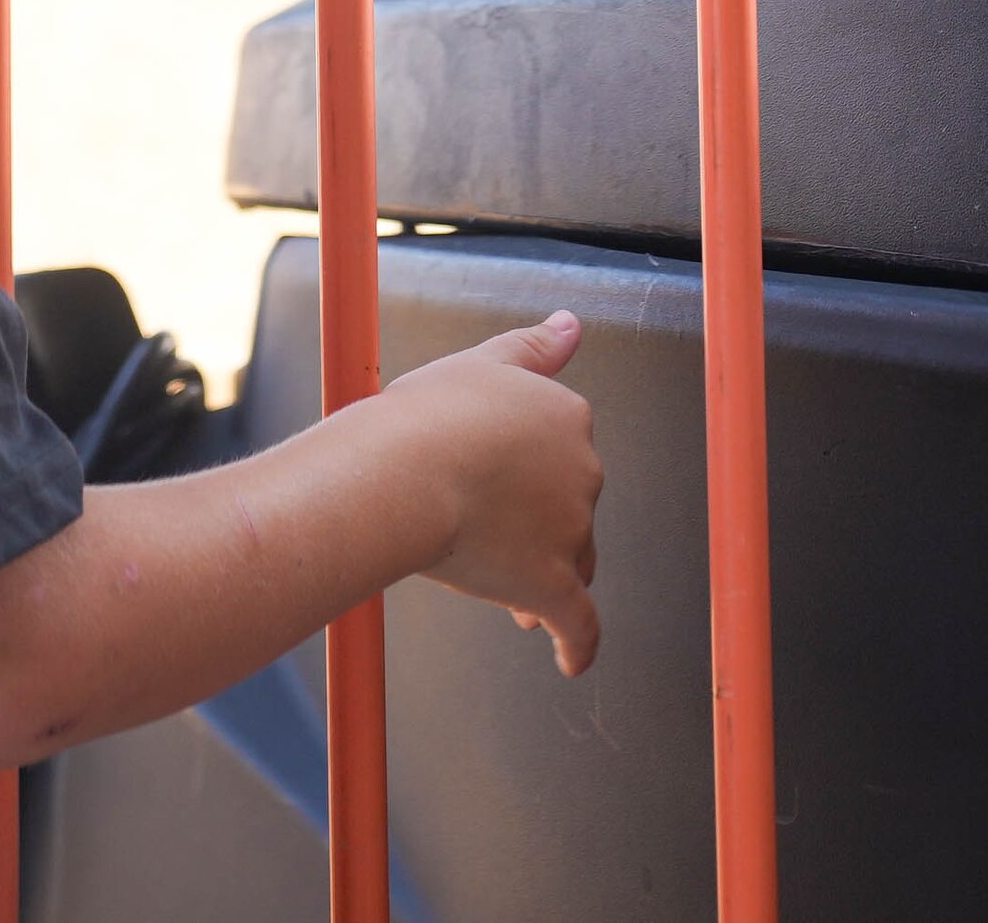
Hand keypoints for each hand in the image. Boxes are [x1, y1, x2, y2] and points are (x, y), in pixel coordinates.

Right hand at [383, 312, 604, 675]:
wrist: (405, 472)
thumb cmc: (428, 416)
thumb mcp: (482, 364)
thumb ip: (534, 348)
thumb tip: (572, 325)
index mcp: (567, 418)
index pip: (562, 455)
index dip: (530, 478)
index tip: (499, 491)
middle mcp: (582, 472)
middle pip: (570, 512)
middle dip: (537, 531)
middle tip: (486, 540)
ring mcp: (571, 532)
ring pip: (571, 565)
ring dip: (543, 579)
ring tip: (502, 593)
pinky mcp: (553, 586)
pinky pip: (580, 626)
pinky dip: (579, 646)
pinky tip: (573, 662)